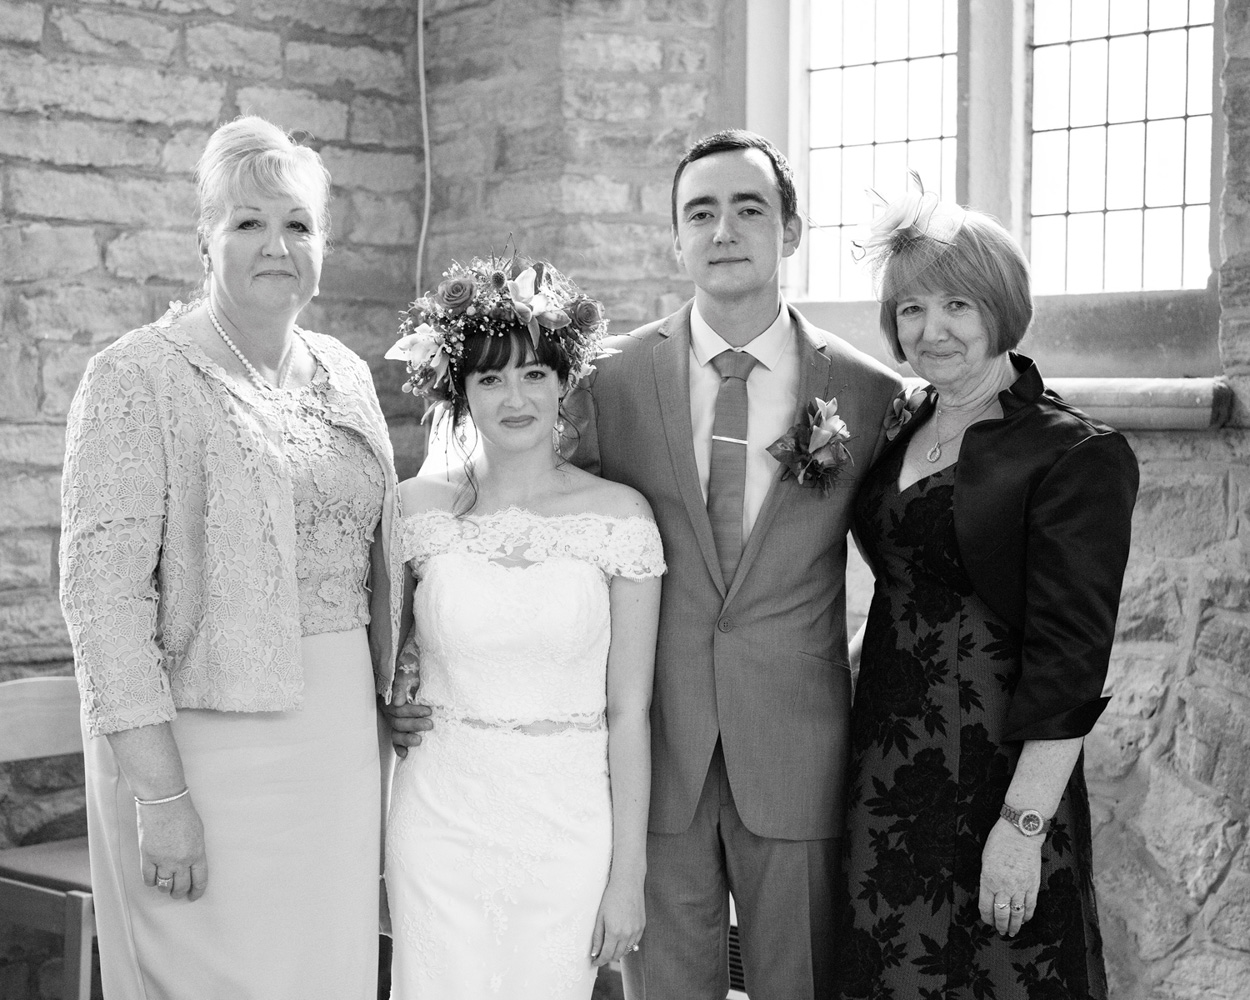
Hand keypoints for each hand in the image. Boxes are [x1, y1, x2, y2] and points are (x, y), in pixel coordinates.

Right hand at [137, 795, 207, 900]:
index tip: (193, 896)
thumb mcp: (198, 832)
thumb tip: (191, 864)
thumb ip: (195, 850)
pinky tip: (153, 879)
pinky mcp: (147, 857)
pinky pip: (148, 879)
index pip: (199, 880)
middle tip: (178, 892)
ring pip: (164, 886)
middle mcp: (181, 861)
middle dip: (180, 892)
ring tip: (165, 885)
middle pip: (181, 887)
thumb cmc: (183, 812)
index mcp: (197, 853)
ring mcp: (163, 860)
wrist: (164, 801)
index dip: (196, 892)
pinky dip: (151, 882)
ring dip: (165, 888)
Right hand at [386, 671, 432, 758]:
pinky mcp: (398, 725)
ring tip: (419, 740)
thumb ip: (402, 682)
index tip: (429, 710)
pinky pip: (394, 738)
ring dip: (406, 737)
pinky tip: (405, 754)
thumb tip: (398, 702)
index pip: (398, 708)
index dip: (412, 711)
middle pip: (397, 721)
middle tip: (430, 724)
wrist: (408, 661)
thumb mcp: (406, 667)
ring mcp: (392, 717)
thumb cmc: (409, 664)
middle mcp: (389, 708)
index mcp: (390, 695)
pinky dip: (398, 747)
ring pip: (395, 731)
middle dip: (414, 724)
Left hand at [589, 870, 644, 967]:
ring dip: (618, 952)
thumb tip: (594, 953)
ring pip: (627, 950)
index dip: (599, 961)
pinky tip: (621, 940)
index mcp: (614, 932)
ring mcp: (636, 931)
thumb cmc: (611, 897)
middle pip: (617, 955)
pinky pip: (634, 943)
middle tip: (600, 955)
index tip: (594, 963)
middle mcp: (627, 934)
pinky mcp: (642, 926)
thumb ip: (597, 937)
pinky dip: (627, 945)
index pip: (606, 955)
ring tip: (609, 948)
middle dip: (607, 957)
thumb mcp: (600, 917)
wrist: (628, 883)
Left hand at [978, 818, 1042, 936]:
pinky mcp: (1033, 885)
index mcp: (988, 879)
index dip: (987, 918)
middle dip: (1001, 926)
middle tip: (1001, 932)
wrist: (1021, 832)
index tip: (988, 922)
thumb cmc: (999, 841)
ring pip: (1017, 913)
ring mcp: (1020, 887)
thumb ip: (987, 878)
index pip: (986, 907)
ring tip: (1012, 932)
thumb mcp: (985, 860)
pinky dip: (1027, 915)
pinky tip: (1024, 920)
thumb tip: (990, 893)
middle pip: (1002, 914)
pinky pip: (1030, 905)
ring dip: (1014, 926)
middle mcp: (1004, 886)